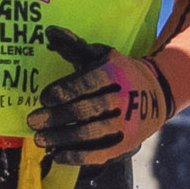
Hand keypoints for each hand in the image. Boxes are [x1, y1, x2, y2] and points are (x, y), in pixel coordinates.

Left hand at [29, 31, 170, 165]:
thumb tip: (48, 32)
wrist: (156, 93)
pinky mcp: (125, 143)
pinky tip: (57, 155)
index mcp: (115, 73)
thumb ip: (73, 46)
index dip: (65, 91)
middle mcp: (123, 98)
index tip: (44, 98)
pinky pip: (100, 153)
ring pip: (91, 133)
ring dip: (63, 137)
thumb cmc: (118, 72)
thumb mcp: (101, 55)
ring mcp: (126, 123)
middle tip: (33, 121)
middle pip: (87, 109)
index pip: (88, 82)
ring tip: (39, 140)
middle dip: (57, 116)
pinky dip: (77, 156)